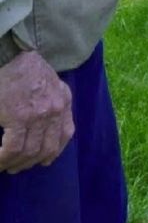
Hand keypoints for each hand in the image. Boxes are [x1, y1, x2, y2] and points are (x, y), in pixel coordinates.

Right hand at [0, 51, 74, 173]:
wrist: (11, 55)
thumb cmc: (24, 66)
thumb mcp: (50, 81)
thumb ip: (53, 99)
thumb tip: (45, 120)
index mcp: (64, 100)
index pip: (66, 134)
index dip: (54, 151)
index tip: (44, 160)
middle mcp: (56, 109)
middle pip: (48, 147)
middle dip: (32, 162)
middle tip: (18, 167)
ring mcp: (39, 115)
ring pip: (30, 151)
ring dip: (16, 163)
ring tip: (6, 166)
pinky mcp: (20, 118)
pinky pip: (13, 148)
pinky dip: (4, 158)